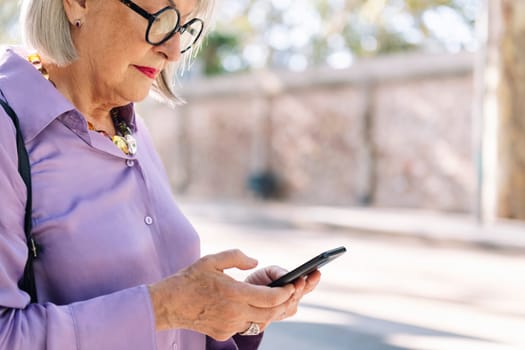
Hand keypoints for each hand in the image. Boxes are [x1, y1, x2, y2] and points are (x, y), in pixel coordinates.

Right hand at [148, 250, 294, 340]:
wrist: (169, 304)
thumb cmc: (190, 279)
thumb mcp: (213, 260)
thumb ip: (237, 257)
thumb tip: (255, 261)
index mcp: (235, 293)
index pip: (271, 297)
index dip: (285, 292)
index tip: (292, 286)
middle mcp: (235, 313)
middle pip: (270, 312)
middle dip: (283, 303)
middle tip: (290, 293)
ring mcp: (230, 326)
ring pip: (259, 321)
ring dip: (269, 311)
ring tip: (274, 299)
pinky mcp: (224, 333)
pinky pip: (244, 326)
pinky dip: (250, 317)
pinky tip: (248, 307)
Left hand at [245, 266, 320, 330]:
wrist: (241, 297)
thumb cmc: (258, 282)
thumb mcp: (268, 272)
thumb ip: (277, 272)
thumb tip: (286, 274)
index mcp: (295, 289)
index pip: (308, 285)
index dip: (313, 280)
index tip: (316, 271)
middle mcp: (292, 302)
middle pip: (300, 295)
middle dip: (301, 288)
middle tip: (301, 280)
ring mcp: (283, 312)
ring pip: (290, 305)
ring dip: (292, 296)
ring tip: (294, 285)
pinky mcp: (271, 319)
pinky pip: (276, 312)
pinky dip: (278, 305)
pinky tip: (279, 299)